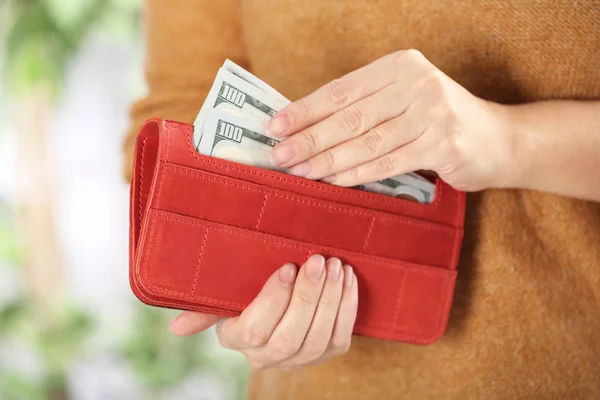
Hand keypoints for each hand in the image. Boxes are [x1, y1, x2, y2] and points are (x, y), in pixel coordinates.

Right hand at [169, 255, 357, 369]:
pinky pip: (340, 337)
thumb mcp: (224, 297)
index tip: (288, 267)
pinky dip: (347, 307)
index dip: (274, 300)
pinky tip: (347, 279)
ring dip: (330, 300)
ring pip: (318, 338)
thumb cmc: (246, 293)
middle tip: (318, 261)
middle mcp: (267, 357)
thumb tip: (175, 329)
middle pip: (290, 336)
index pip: (256, 329)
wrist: (280, 305)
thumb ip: (204, 308)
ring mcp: (298, 359)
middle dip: (307, 297)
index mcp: (238, 339)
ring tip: (335, 266)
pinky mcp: (325, 353)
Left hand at [266, 49, 514, 191]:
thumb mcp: (403, 100)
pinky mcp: (442, 144)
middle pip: (350, 116)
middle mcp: (416, 83)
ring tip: (299, 171)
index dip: (305, 109)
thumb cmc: (438, 122)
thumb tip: (306, 127)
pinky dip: (356, 174)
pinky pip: (388, 163)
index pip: (342, 90)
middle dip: (309, 138)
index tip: (275, 126)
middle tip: (279, 155)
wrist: (498, 139)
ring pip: (366, 142)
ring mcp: (432, 112)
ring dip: (327, 160)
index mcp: (399, 66)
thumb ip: (365, 108)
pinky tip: (332, 181)